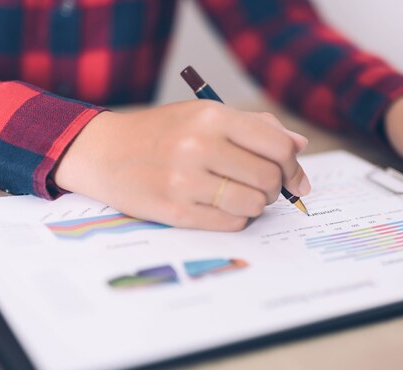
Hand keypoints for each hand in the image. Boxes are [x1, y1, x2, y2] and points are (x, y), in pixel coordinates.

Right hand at [53, 101, 310, 230]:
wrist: (103, 151)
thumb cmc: (163, 132)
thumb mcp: (205, 115)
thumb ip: (255, 126)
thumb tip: (299, 145)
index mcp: (213, 117)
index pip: (279, 147)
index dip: (293, 166)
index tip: (294, 178)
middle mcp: (200, 146)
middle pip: (269, 178)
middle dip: (274, 188)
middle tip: (263, 187)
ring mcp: (185, 180)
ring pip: (254, 204)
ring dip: (256, 205)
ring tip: (241, 196)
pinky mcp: (175, 211)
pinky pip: (231, 222)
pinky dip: (237, 218)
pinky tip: (223, 207)